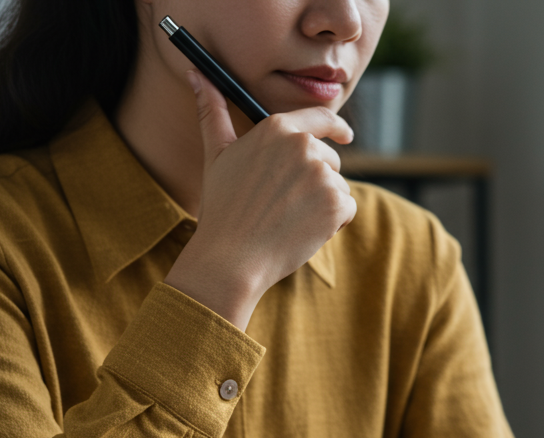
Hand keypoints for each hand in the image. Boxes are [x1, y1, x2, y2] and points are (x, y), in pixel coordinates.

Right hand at [164, 70, 356, 329]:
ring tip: (289, 218)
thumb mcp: (217, 153)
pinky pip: (347, 208)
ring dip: (323, 203)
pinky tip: (303, 231)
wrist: (232, 257)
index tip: (346, 135)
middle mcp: (303, 145)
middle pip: (330, 159)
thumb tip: (196, 75)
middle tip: (283, 204)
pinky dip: (334, 223)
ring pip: (338, 185)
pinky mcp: (336, 203)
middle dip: (316, 181)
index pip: (321, 118)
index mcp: (278, 128)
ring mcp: (322, 174)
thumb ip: (213, 111)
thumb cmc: (222, 207)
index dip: (337, 127)